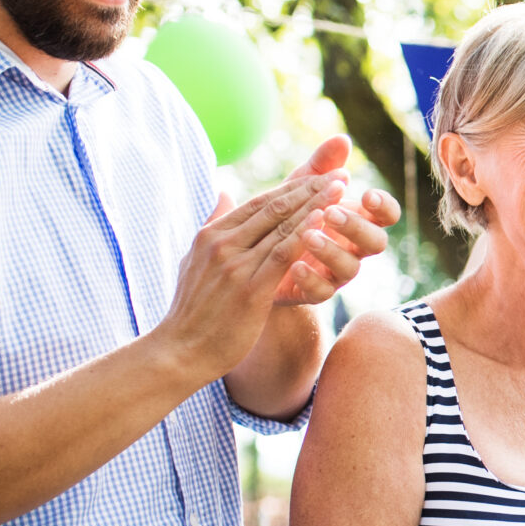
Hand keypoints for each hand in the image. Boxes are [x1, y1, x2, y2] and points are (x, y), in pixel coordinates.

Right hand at [157, 172, 346, 379]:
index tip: (321, 176)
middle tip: (341, 174)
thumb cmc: (194, 311)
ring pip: (282, 226)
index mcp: (211, 235)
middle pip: (274, 208)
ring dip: (315, 205)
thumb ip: (213, 225)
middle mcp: (222, 244)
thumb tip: (223, 193)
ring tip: (342, 190)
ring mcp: (235, 265)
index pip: (259, 202)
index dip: (293, 187)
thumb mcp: (194, 260)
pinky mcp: (250, 288)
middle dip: (311, 188)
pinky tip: (325, 221)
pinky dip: (305, 234)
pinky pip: (283, 254)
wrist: (181, 350)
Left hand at [272, 136, 400, 307]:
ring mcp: (336, 273)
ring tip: (307, 235)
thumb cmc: (286, 217)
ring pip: (350, 268)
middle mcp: (353, 248)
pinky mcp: (313, 292)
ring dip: (331, 250)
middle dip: (356, 227)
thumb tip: (342, 139)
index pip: (386, 215)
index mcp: (357, 220)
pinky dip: (310, 279)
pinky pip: (322, 292)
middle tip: (331, 212)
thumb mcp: (300, 188)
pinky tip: (294, 265)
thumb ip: (321, 166)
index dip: (383, 206)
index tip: (366, 194)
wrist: (253, 255)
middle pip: (376, 242)